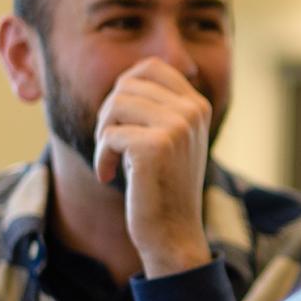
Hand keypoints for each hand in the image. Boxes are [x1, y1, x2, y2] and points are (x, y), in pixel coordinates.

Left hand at [93, 57, 213, 277]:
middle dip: (109, 114)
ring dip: (103, 133)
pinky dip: (101, 157)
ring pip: (115, 105)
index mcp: (198, 105)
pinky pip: (109, 135)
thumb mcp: (172, 138)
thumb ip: (160, 106)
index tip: (122, 122)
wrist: (174, 233)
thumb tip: (127, 77)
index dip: (124, 89)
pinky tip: (109, 176)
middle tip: (112, 144)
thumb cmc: (164, 186)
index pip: (151, 67)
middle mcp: (192, 111)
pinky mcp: (155, 147)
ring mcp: (176, 127)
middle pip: (127, 85)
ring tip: (111, 158)